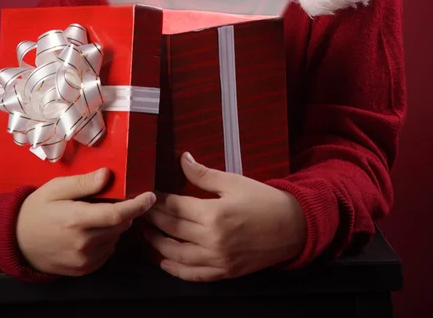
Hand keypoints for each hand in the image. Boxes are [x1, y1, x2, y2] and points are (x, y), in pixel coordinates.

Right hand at [16, 168, 154, 275]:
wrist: (15, 241)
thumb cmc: (36, 209)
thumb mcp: (56, 188)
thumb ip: (83, 183)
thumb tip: (107, 174)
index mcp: (76, 220)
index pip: (117, 214)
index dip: (138, 205)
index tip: (150, 196)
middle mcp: (83, 243)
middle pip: (120, 225)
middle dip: (124, 210)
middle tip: (112, 198)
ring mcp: (84, 260)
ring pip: (115, 238)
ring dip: (114, 225)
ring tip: (95, 214)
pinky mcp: (84, 269)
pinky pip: (107, 251)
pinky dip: (107, 238)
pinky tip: (91, 229)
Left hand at [143, 152, 305, 281]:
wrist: (293, 227)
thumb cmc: (263, 200)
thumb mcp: (233, 182)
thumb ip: (203, 175)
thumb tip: (183, 159)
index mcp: (213, 214)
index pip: (174, 207)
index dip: (158, 200)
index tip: (147, 193)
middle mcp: (212, 240)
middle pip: (172, 229)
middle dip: (152, 219)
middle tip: (139, 210)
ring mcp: (218, 260)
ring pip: (177, 255)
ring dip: (158, 244)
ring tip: (146, 232)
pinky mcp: (224, 272)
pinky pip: (194, 275)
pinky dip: (176, 270)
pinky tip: (164, 261)